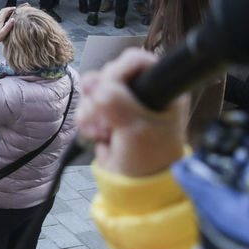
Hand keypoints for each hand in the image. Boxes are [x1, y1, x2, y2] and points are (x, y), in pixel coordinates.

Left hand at [0, 5, 17, 44]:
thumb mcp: (4, 32)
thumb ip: (8, 25)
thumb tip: (13, 19)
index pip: (5, 11)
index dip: (10, 8)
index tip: (15, 8)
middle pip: (2, 10)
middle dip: (8, 9)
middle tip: (14, 10)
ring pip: (1, 13)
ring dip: (6, 11)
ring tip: (11, 13)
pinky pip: (0, 16)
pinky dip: (4, 15)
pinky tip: (6, 19)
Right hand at [76, 49, 189, 177]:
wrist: (135, 188)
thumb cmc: (149, 159)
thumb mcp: (135, 128)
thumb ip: (115, 101)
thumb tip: (93, 85)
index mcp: (161, 88)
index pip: (135, 60)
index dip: (118, 72)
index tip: (111, 89)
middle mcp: (142, 91)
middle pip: (110, 73)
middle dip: (101, 94)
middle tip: (107, 115)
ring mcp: (123, 103)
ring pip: (94, 89)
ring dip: (91, 109)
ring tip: (101, 129)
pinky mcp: (107, 115)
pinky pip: (86, 104)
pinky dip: (86, 118)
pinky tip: (95, 133)